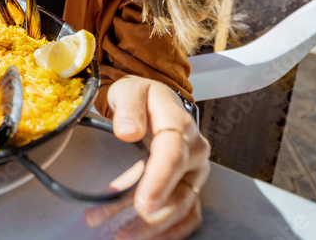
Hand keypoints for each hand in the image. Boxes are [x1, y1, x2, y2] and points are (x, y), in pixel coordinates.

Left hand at [84, 76, 209, 238]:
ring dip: (153, 227)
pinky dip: (169, 230)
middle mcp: (194, 150)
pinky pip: (188, 214)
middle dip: (150, 216)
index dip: (158, 182)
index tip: (142, 204)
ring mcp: (195, 170)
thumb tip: (127, 130)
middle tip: (121, 232)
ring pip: (181, 207)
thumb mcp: (129, 90)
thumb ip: (128, 107)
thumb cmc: (140, 95)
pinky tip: (145, 237)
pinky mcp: (190, 184)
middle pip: (178, 191)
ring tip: (120, 235)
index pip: (172, 155)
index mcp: (179, 124)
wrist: (152, 99)